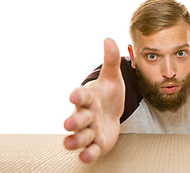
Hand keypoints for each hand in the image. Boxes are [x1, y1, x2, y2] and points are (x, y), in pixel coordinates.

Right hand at [63, 38, 124, 162]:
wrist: (113, 112)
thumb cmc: (110, 94)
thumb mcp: (113, 77)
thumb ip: (111, 60)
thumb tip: (109, 38)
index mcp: (89, 97)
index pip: (81, 96)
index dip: (78, 96)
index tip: (75, 95)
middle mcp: (86, 114)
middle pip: (78, 118)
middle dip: (75, 121)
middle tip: (70, 123)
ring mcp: (90, 130)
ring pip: (81, 136)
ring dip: (76, 139)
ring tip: (70, 143)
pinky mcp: (97, 143)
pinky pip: (91, 150)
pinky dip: (88, 153)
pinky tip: (86, 156)